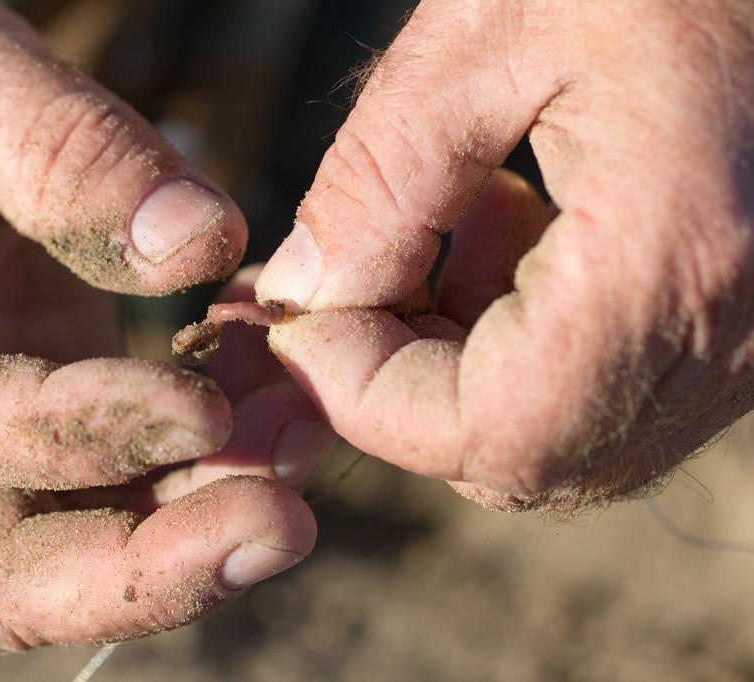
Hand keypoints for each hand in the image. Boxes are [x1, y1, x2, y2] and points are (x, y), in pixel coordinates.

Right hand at [0, 0, 315, 648]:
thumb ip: (65, 155)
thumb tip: (202, 244)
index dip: (81, 432)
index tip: (205, 407)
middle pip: (0, 572)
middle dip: (144, 574)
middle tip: (280, 527)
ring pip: (70, 550)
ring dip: (197, 518)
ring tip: (303, 434)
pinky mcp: (23, 421)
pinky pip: (114, 484)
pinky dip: (202, 463)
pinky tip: (275, 396)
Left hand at [256, 0, 753, 512]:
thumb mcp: (491, 30)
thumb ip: (381, 178)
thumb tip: (302, 294)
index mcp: (669, 262)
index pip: (487, 431)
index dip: (362, 395)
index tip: (297, 319)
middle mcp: (728, 337)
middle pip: (518, 454)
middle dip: (400, 381)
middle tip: (357, 274)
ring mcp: (747, 343)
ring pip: (557, 432)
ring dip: (457, 357)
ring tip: (453, 219)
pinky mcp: (737, 322)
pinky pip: (605, 386)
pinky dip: (522, 336)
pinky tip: (518, 220)